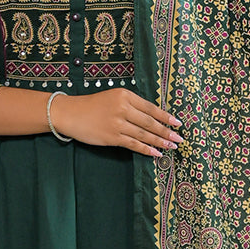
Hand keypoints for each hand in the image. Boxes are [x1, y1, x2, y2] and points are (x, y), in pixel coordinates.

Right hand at [50, 88, 182, 157]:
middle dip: (166, 131)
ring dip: (159, 142)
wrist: (70, 113)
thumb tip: (152, 118)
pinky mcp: (112, 137)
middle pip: (150, 122)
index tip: (177, 123)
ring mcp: (117, 123)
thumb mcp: (113, 97)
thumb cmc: (92, 105)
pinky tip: (156, 153)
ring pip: (144, 134)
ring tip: (171, 146)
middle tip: (179, 138)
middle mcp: (123, 108)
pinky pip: (133, 144)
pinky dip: (146, 149)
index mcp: (125, 95)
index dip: (166, 117)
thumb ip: (131, 105)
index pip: (151, 108)